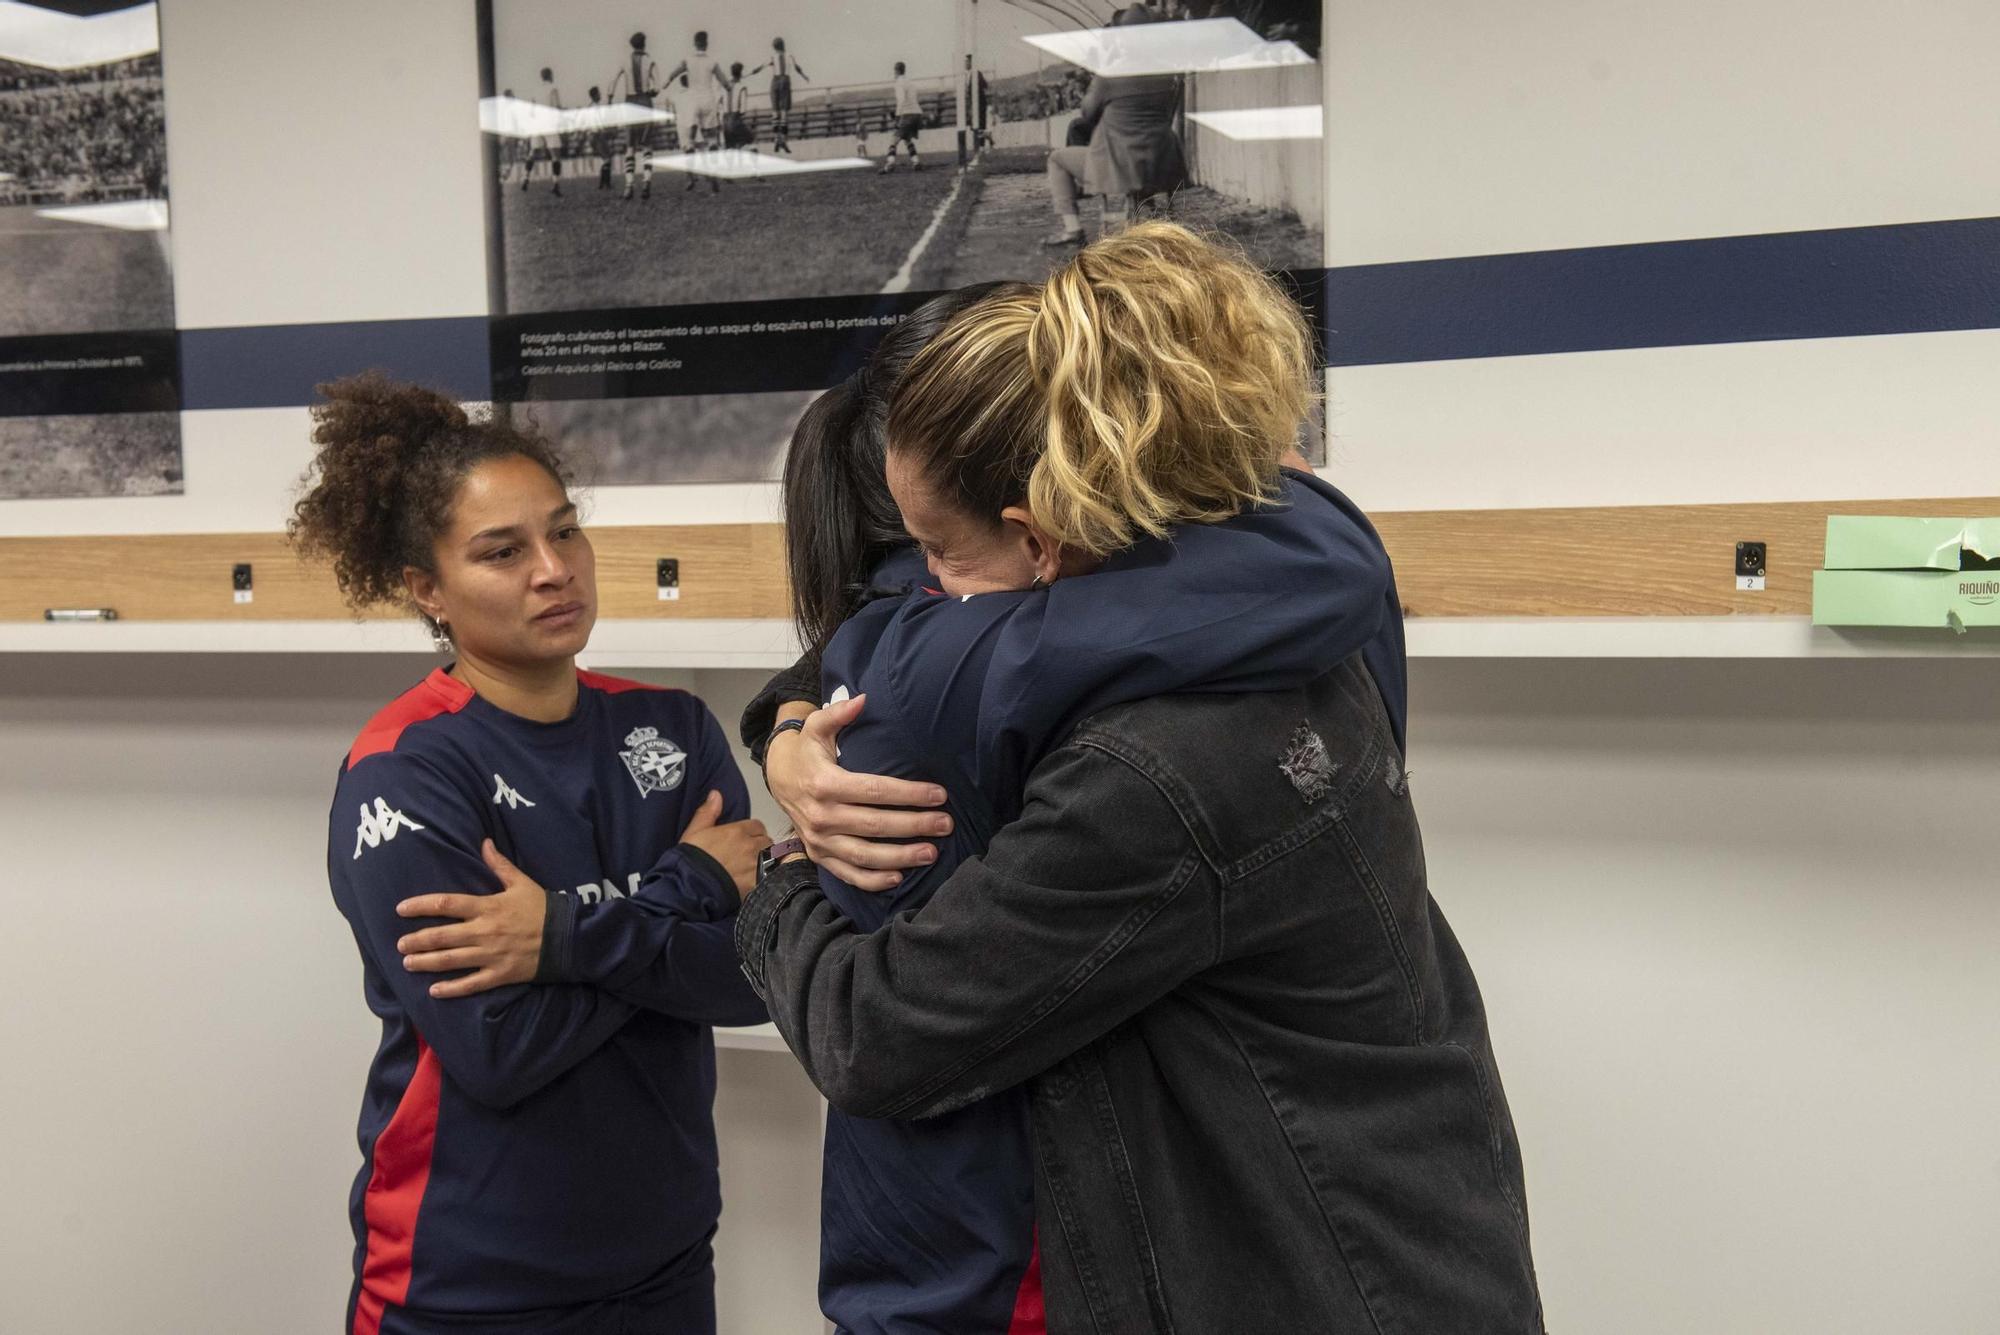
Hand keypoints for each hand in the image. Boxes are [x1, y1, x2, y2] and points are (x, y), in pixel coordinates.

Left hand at [395, 841, 546, 999]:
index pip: (446, 904)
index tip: (401, 909)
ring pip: (451, 960)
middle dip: (417, 940)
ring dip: (426, 962)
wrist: (569, 937)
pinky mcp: (500, 975)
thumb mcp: (522, 882)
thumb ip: (499, 864)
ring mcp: (491, 955)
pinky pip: (471, 984)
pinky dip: (451, 989)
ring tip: (408, 963)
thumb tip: (484, 842)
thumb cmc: (543, 908)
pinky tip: (434, 990)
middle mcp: (484, 932)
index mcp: (487, 907)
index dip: (421, 906)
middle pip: (442, 936)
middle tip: (399, 944)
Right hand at [677, 789, 769, 895]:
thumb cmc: (691, 859)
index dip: (753, 831)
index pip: (757, 826)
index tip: (747, 837)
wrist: (692, 886)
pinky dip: (765, 876)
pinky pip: (769, 875)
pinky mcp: (756, 882)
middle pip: (766, 841)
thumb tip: (716, 795)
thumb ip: (708, 812)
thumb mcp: (695, 831)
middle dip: (761, 845)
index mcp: (737, 831)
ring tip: (755, 866)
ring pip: (771, 858)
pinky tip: (756, 880)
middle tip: (750, 853)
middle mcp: (750, 846)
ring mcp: (755, 865)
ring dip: (766, 860)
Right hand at [766, 694, 951, 892]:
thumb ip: (838, 713)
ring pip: (865, 854)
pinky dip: (873, 880)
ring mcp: (819, 840)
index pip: (874, 791)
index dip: (909, 794)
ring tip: (932, 853)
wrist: (778, 778)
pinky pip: (848, 874)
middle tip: (946, 824)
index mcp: (824, 784)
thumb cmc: (807, 751)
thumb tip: (862, 699)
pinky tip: (899, 878)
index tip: (939, 794)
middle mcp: (821, 816)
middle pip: (876, 824)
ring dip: (901, 857)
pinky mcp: (819, 856)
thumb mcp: (816, 727)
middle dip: (915, 825)